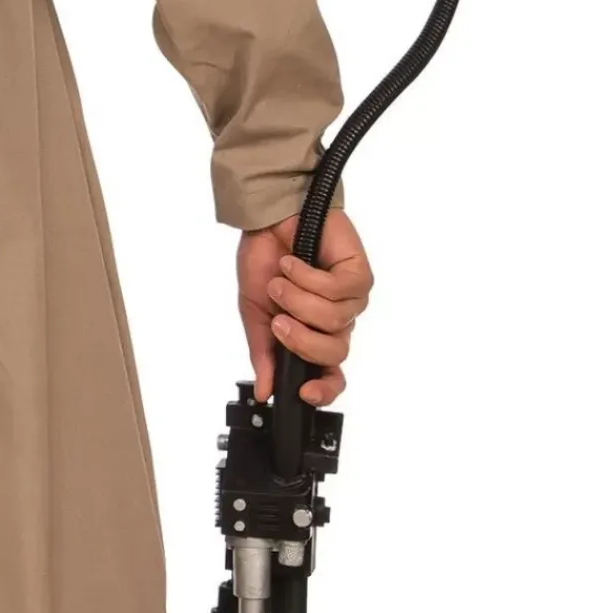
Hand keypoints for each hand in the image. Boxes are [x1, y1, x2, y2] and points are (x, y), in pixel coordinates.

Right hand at [237, 210, 372, 406]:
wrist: (266, 220)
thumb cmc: (263, 261)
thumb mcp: (254, 314)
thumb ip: (263, 353)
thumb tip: (265, 391)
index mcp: (312, 336)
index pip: (331, 376)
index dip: (324, 390)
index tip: (304, 392)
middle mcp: (335, 322)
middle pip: (334, 353)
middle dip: (300, 339)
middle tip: (279, 319)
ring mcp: (351, 299)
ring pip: (332, 320)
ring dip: (297, 298)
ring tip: (281, 280)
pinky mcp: (358, 274)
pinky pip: (336, 290)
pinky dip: (306, 277)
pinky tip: (293, 263)